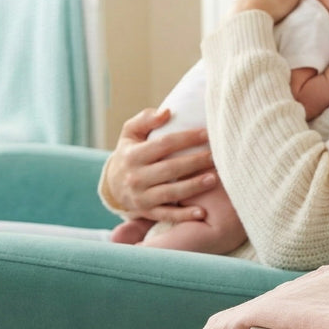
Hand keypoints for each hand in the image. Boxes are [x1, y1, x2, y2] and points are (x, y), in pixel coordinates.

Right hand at [102, 107, 220, 222]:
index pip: (164, 144)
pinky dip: (184, 216)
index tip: (207, 133)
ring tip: (214, 179)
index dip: (187, 138)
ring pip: (170, 192)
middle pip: (170, 168)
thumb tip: (166, 112)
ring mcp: (141, 197)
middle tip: (216, 156)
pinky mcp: (147, 212)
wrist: (112, 186)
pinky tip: (201, 213)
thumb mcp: (130, 133)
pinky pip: (167, 215)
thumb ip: (145, 119)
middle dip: (195, 162)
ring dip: (193, 186)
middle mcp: (135, 177)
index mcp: (132, 155)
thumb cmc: (129, 153)